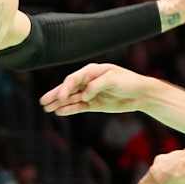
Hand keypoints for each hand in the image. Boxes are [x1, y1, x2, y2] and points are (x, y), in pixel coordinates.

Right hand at [38, 63, 152, 117]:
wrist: (141, 94)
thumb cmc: (129, 82)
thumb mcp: (114, 80)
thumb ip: (98, 85)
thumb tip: (84, 93)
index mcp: (92, 71)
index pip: (74, 79)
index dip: (65, 88)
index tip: (61, 98)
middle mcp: (88, 81)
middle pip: (68, 88)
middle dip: (55, 95)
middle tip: (43, 102)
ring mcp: (90, 93)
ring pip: (71, 98)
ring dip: (59, 103)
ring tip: (46, 108)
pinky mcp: (94, 104)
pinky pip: (78, 106)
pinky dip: (69, 109)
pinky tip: (59, 112)